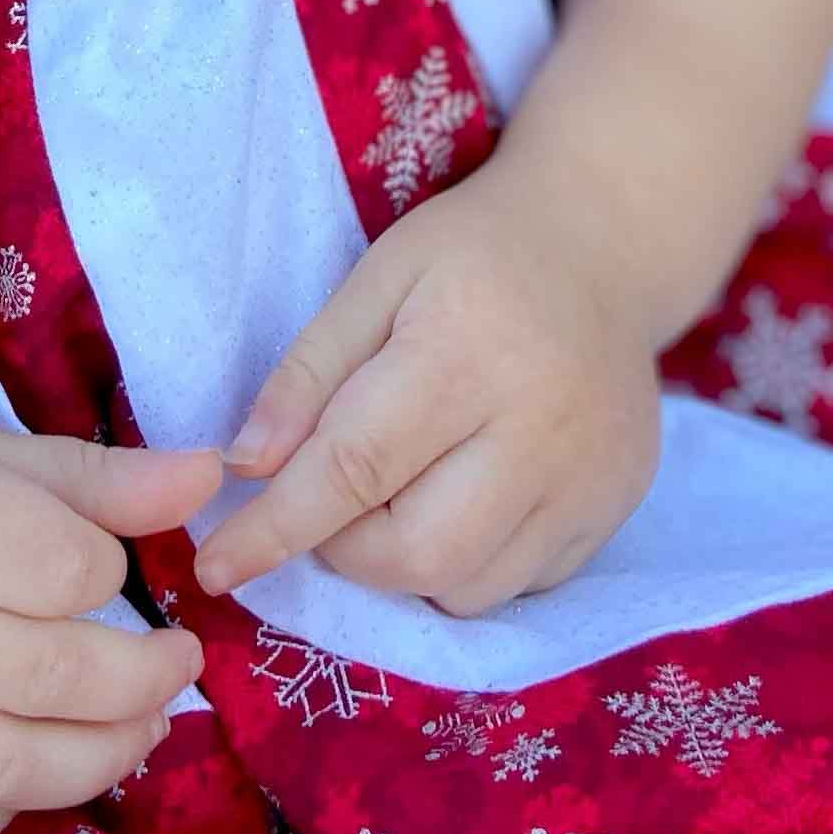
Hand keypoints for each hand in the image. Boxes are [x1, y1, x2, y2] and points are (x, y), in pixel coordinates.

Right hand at [0, 391, 220, 833]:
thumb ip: (93, 478)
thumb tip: (211, 479)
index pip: (59, 570)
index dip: (110, 577)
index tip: (108, 573)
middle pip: (47, 681)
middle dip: (142, 686)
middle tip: (173, 670)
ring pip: (4, 770)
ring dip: (99, 759)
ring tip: (134, 728)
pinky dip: (5, 807)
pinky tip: (30, 766)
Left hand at [193, 175, 663, 614]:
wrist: (606, 244)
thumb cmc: (474, 254)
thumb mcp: (375, 278)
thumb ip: (308, 375)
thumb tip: (246, 469)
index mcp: (466, 353)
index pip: (356, 467)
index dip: (277, 527)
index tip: (217, 565)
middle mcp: (540, 428)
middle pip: (417, 553)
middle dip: (346, 550)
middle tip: (334, 497)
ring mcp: (589, 479)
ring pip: (468, 589)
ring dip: (406, 564)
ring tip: (404, 489)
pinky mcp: (615, 510)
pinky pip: (520, 584)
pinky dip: (468, 563)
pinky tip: (466, 494)